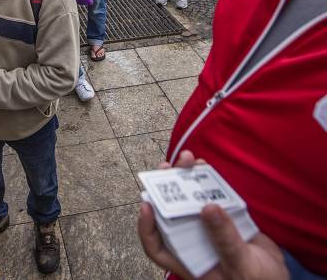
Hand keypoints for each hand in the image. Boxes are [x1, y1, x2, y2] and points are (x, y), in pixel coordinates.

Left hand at [138, 150, 287, 279]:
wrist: (281, 279)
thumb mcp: (238, 264)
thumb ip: (223, 238)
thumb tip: (208, 208)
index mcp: (188, 259)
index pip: (157, 246)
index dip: (147, 227)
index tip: (146, 205)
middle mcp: (192, 242)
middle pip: (171, 214)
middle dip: (167, 189)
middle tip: (168, 168)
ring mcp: (208, 229)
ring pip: (190, 201)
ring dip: (187, 179)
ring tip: (187, 159)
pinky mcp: (225, 219)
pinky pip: (213, 198)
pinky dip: (209, 183)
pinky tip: (206, 168)